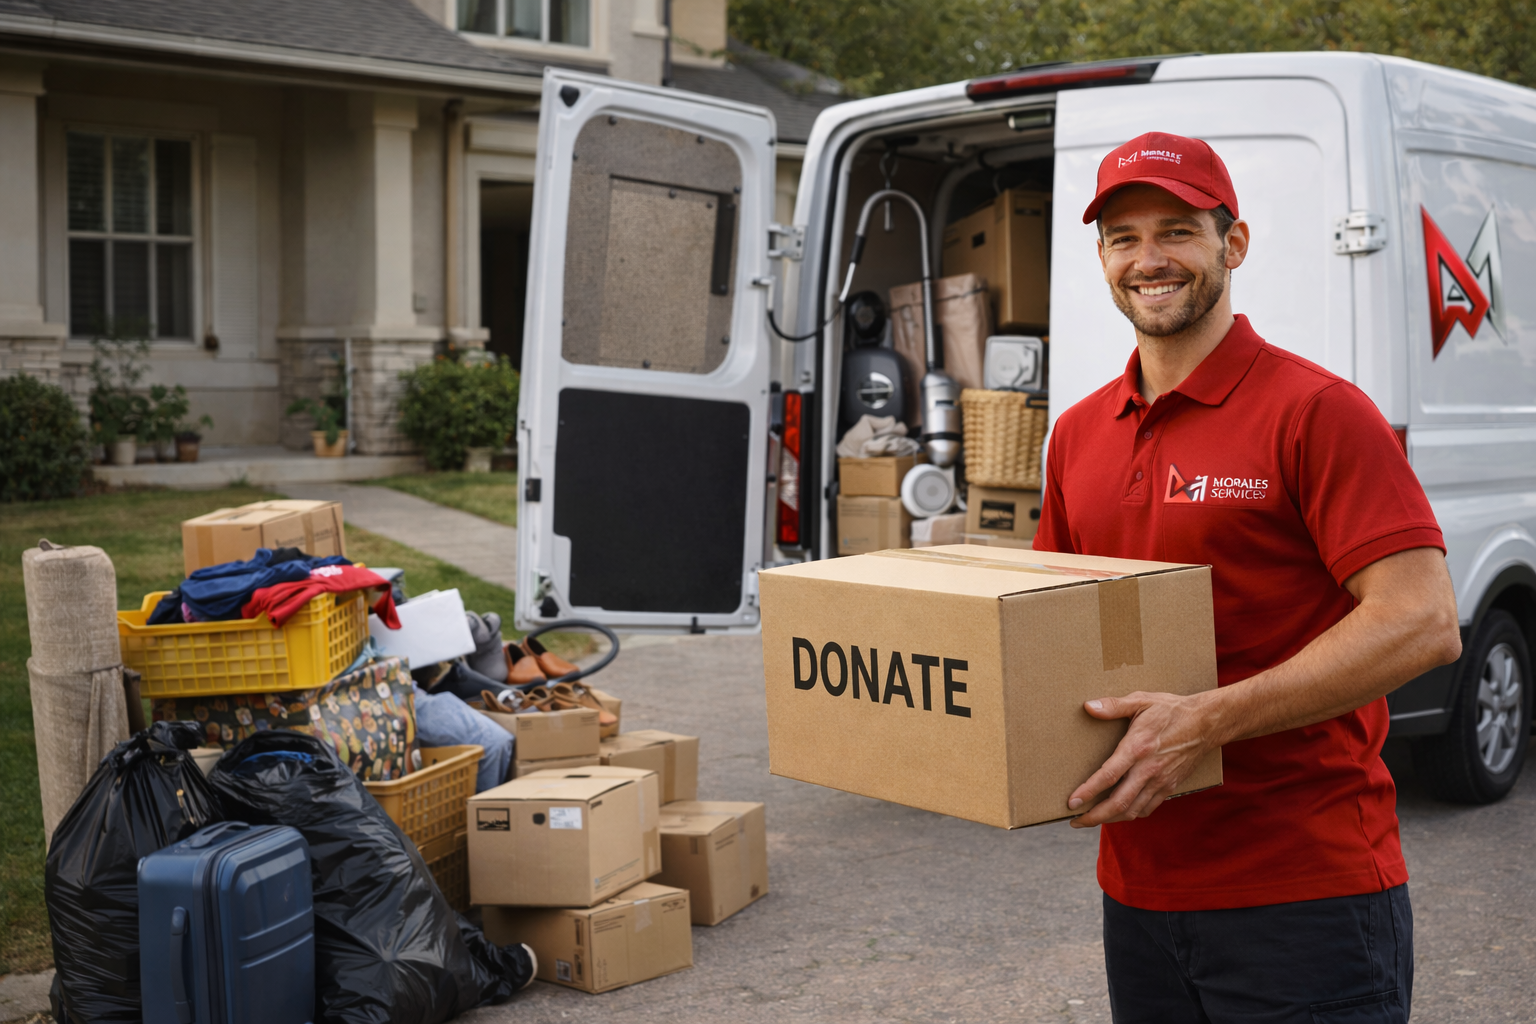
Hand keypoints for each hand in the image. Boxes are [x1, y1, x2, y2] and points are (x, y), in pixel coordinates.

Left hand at [1068, 690, 1217, 828]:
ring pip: (1132, 810)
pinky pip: (1147, 808)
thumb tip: (1088, 706)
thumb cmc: (1171, 710)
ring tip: (1092, 820)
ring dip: (1110, 819)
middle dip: (1094, 816)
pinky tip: (1119, 812)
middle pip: (1118, 803)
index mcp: (1137, 748)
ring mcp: (1160, 781)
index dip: (1088, 792)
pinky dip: (1131, 814)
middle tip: (1074, 821)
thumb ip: (1113, 706)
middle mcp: (1148, 769)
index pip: (1108, 776)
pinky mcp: (1169, 786)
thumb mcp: (1141, 700)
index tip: (1071, 802)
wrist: (1207, 723)